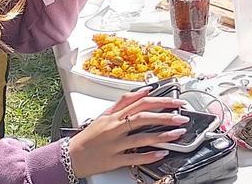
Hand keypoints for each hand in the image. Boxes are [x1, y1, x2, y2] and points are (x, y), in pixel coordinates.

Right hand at [67, 88, 188, 177]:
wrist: (70, 156)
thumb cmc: (88, 137)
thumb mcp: (104, 115)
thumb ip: (124, 102)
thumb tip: (144, 91)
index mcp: (113, 116)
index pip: (141, 102)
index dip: (161, 100)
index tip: (176, 102)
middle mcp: (114, 128)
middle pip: (143, 117)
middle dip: (165, 116)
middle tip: (182, 117)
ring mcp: (114, 144)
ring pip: (140, 138)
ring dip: (162, 136)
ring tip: (177, 134)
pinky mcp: (112, 160)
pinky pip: (133, 158)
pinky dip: (148, 156)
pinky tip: (161, 153)